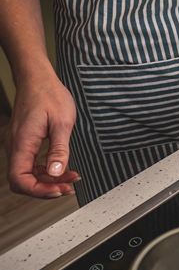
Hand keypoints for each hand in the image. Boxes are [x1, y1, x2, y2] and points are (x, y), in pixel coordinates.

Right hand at [5, 76, 78, 198]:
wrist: (38, 79)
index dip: (38, 190)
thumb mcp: (62, 122)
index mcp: (22, 143)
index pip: (19, 179)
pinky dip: (45, 171)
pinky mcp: (24, 143)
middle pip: (22, 181)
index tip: (60, 190)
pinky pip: (30, 164)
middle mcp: (15, 146)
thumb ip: (59, 149)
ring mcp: (18, 145)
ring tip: (70, 178)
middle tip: (69, 187)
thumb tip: (56, 172)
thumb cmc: (50, 95)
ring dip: (47, 180)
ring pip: (27, 174)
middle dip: (45, 188)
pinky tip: (61, 169)